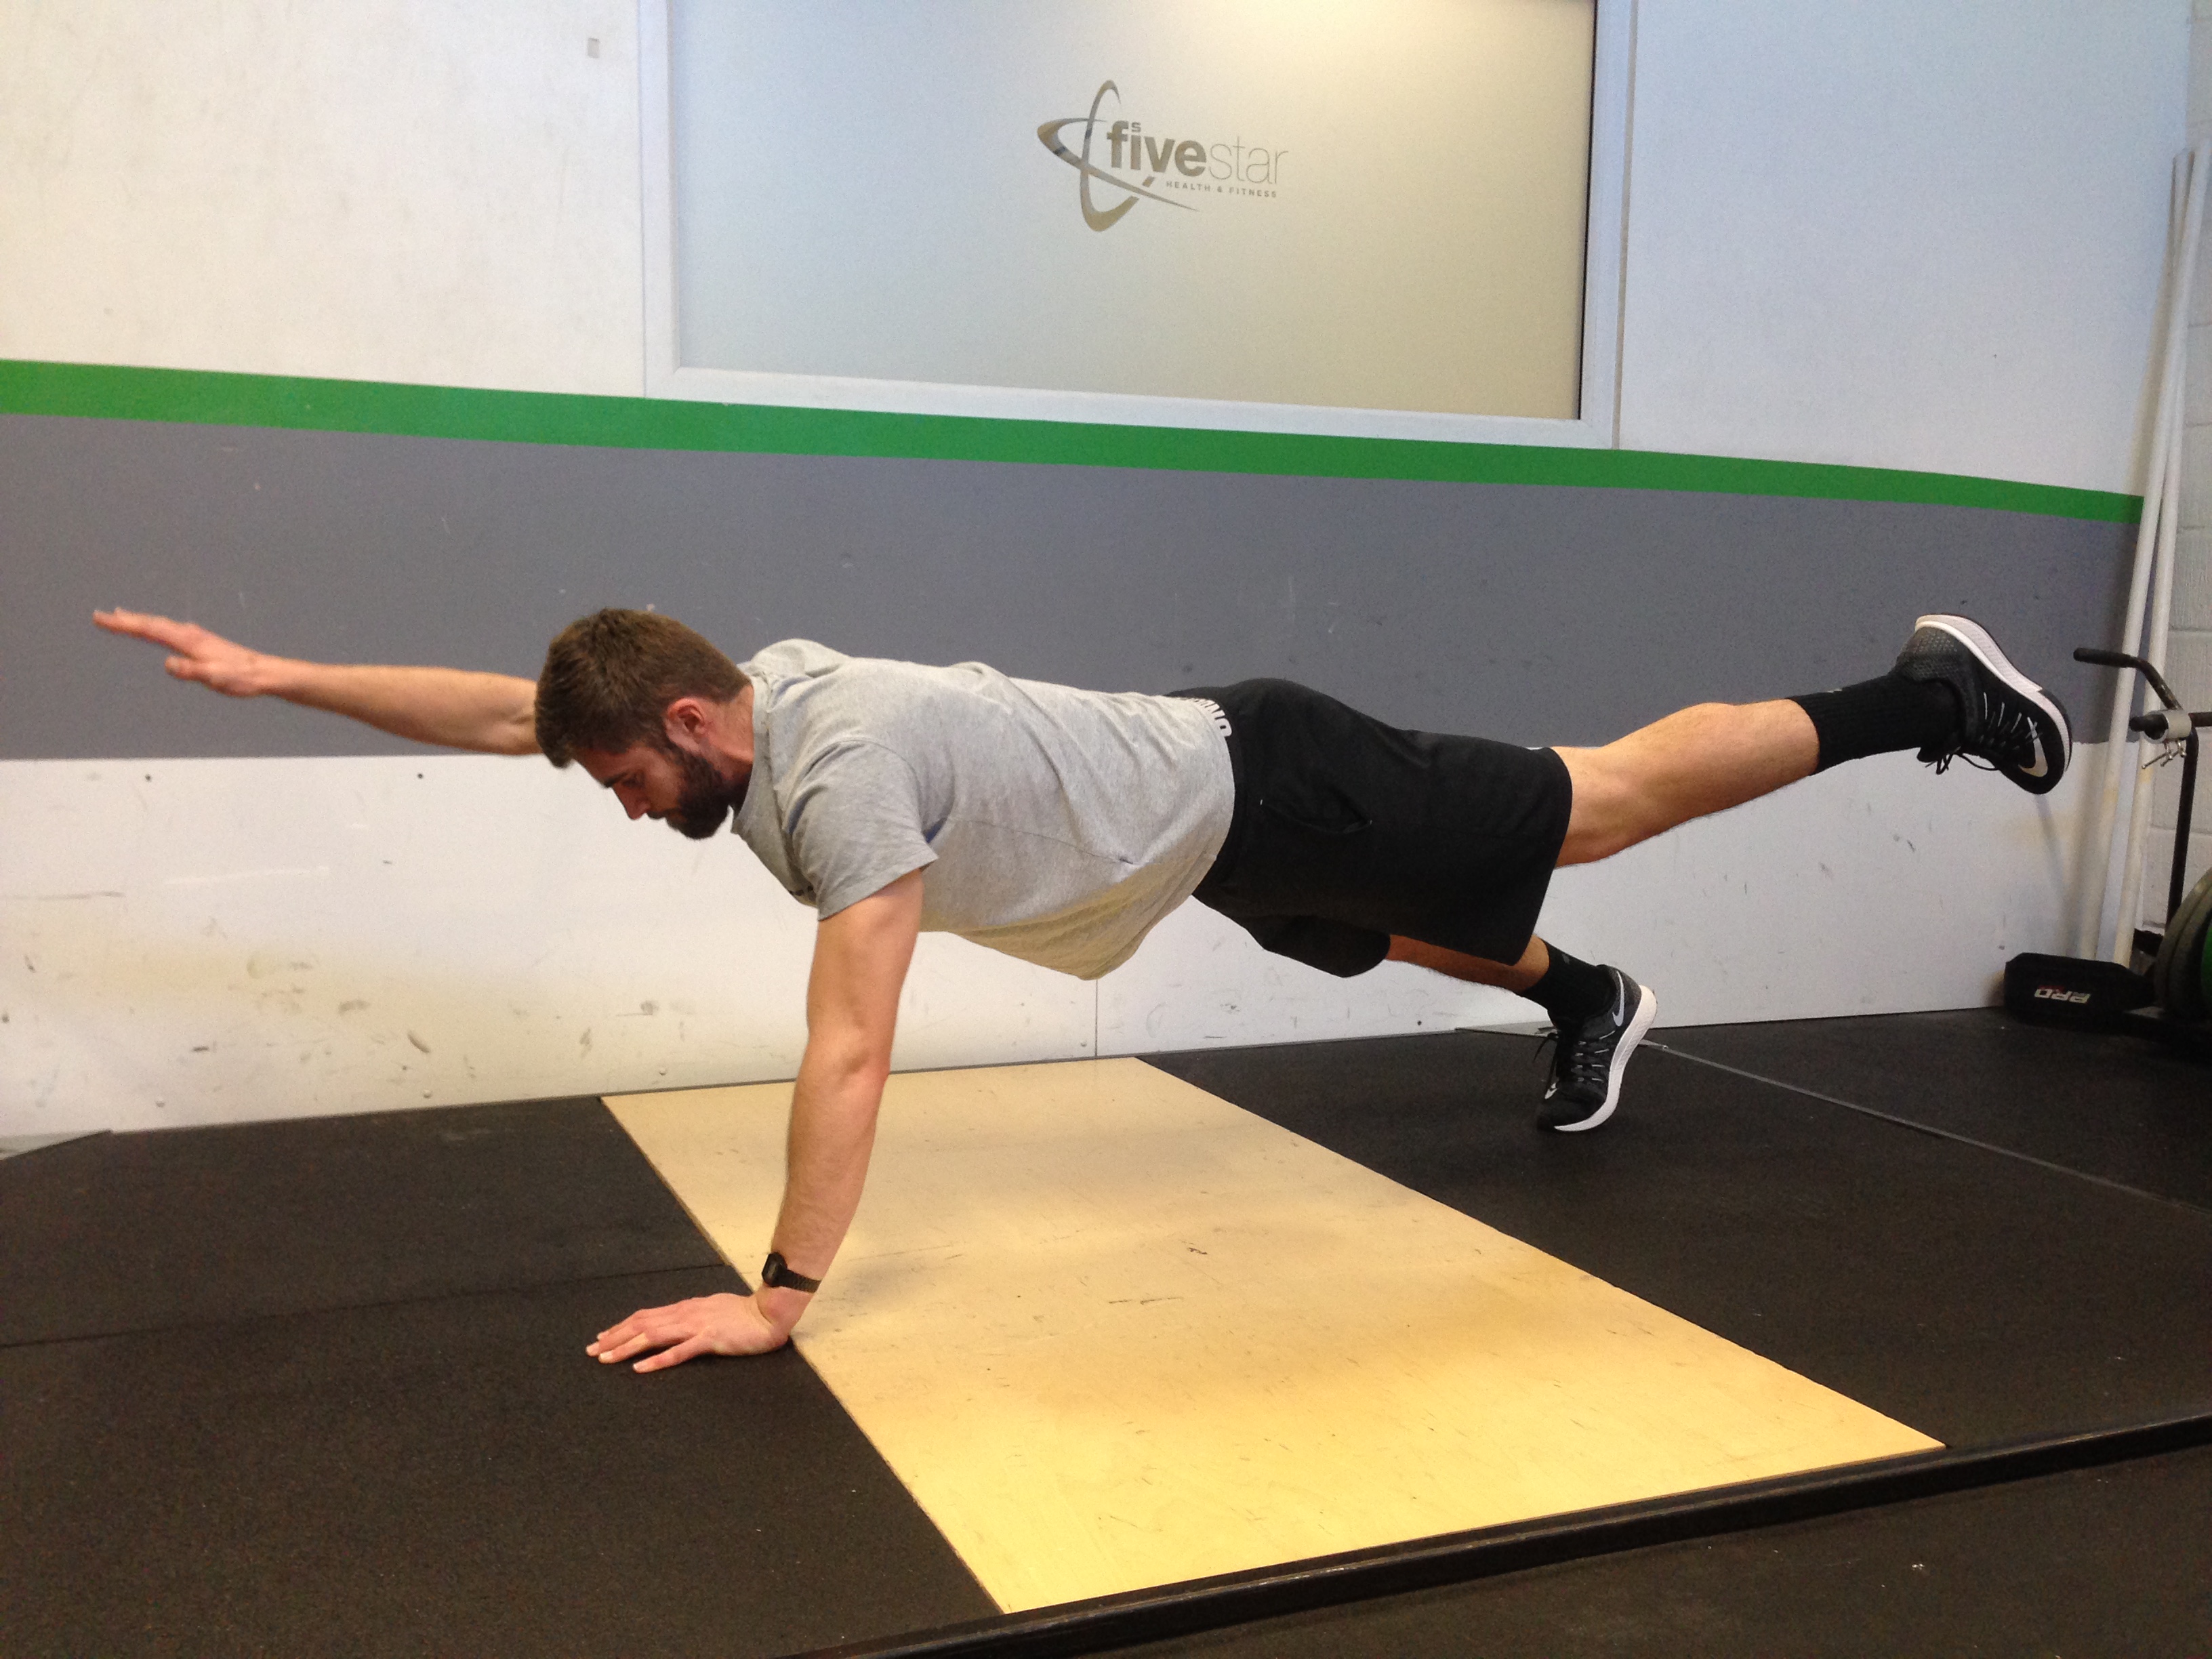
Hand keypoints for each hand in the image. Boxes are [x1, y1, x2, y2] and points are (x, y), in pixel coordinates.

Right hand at [94, 608, 282, 696]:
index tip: (102, 619)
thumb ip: (191, 671)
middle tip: (100, 616)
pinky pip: (171, 630)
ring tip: (121, 616)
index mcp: (189, 641)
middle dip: (125, 620)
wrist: (265, 673)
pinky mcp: (202, 642)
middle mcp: (190, 634)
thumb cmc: (241, 678)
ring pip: (161, 624)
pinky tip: (156, 629)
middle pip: (151, 623)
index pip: (149, 630)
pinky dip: (156, 626)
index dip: (124, 625)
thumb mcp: (215, 678)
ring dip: (139, 620)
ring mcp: (196, 636)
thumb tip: (168, 665)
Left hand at [587, 1291, 789, 1371]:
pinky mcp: (709, 1339)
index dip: (622, 1326)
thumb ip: (693, 1316)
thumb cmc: (743, 1314)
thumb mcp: (711, 1310)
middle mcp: (685, 1314)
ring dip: (626, 1347)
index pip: (646, 1316)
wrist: (768, 1313)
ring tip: (605, 1358)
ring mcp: (696, 1326)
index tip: (602, 1337)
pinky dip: (657, 1360)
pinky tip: (641, 1368)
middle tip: (592, 1350)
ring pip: (652, 1335)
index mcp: (685, 1308)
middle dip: (614, 1337)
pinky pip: (678, 1352)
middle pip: (641, 1324)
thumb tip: (676, 1322)